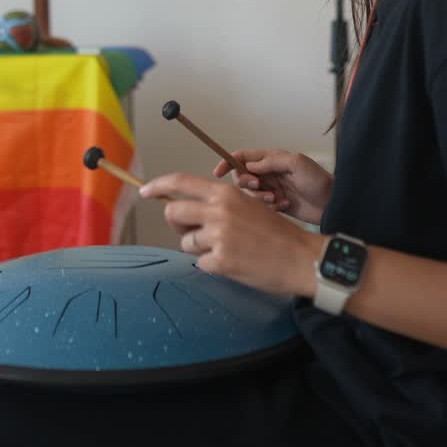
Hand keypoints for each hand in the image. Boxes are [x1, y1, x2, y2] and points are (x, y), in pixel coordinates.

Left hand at [140, 171, 318, 296]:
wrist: (302, 259)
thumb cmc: (278, 233)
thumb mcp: (248, 205)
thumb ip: (219, 203)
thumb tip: (189, 207)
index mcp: (225, 193)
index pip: (180, 181)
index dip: (158, 185)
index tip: (145, 190)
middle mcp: (218, 211)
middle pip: (172, 213)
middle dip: (177, 225)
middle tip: (192, 232)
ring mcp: (218, 237)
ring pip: (185, 242)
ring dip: (198, 248)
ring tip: (225, 249)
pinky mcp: (221, 261)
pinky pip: (200, 262)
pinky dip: (212, 265)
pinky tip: (233, 263)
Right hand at [213, 149, 331, 224]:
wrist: (333, 203)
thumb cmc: (318, 179)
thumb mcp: (296, 163)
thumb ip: (271, 162)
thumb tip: (250, 165)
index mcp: (271, 159)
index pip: (242, 157)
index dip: (228, 162)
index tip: (217, 172)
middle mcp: (268, 173)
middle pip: (242, 177)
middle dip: (246, 183)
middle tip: (259, 188)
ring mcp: (271, 189)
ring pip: (250, 194)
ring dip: (259, 198)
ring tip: (277, 199)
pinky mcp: (275, 205)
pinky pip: (261, 206)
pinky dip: (269, 207)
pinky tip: (284, 205)